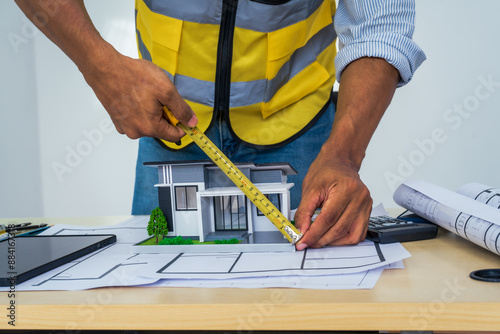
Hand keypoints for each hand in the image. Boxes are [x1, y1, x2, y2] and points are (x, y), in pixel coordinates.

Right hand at [82, 50, 196, 140]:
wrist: (105, 68)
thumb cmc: (133, 76)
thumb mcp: (166, 90)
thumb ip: (181, 109)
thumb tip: (192, 122)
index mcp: (150, 127)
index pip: (175, 136)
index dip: (182, 124)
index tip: (183, 114)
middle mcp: (136, 132)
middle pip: (161, 129)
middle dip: (164, 115)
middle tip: (159, 97)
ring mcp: (125, 127)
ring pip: (148, 124)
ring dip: (152, 112)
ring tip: (145, 94)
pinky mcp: (117, 120)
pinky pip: (135, 120)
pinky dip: (139, 110)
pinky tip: (135, 96)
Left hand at [294, 149, 371, 249]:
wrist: (340, 162)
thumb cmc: (326, 171)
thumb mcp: (310, 188)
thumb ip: (304, 211)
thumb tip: (301, 230)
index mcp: (346, 188)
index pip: (328, 218)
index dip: (314, 233)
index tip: (302, 241)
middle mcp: (360, 197)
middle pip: (340, 229)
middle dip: (321, 240)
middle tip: (307, 243)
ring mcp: (366, 205)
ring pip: (352, 236)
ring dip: (334, 242)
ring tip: (319, 241)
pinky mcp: (367, 211)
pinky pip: (358, 233)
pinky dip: (344, 239)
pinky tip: (332, 237)